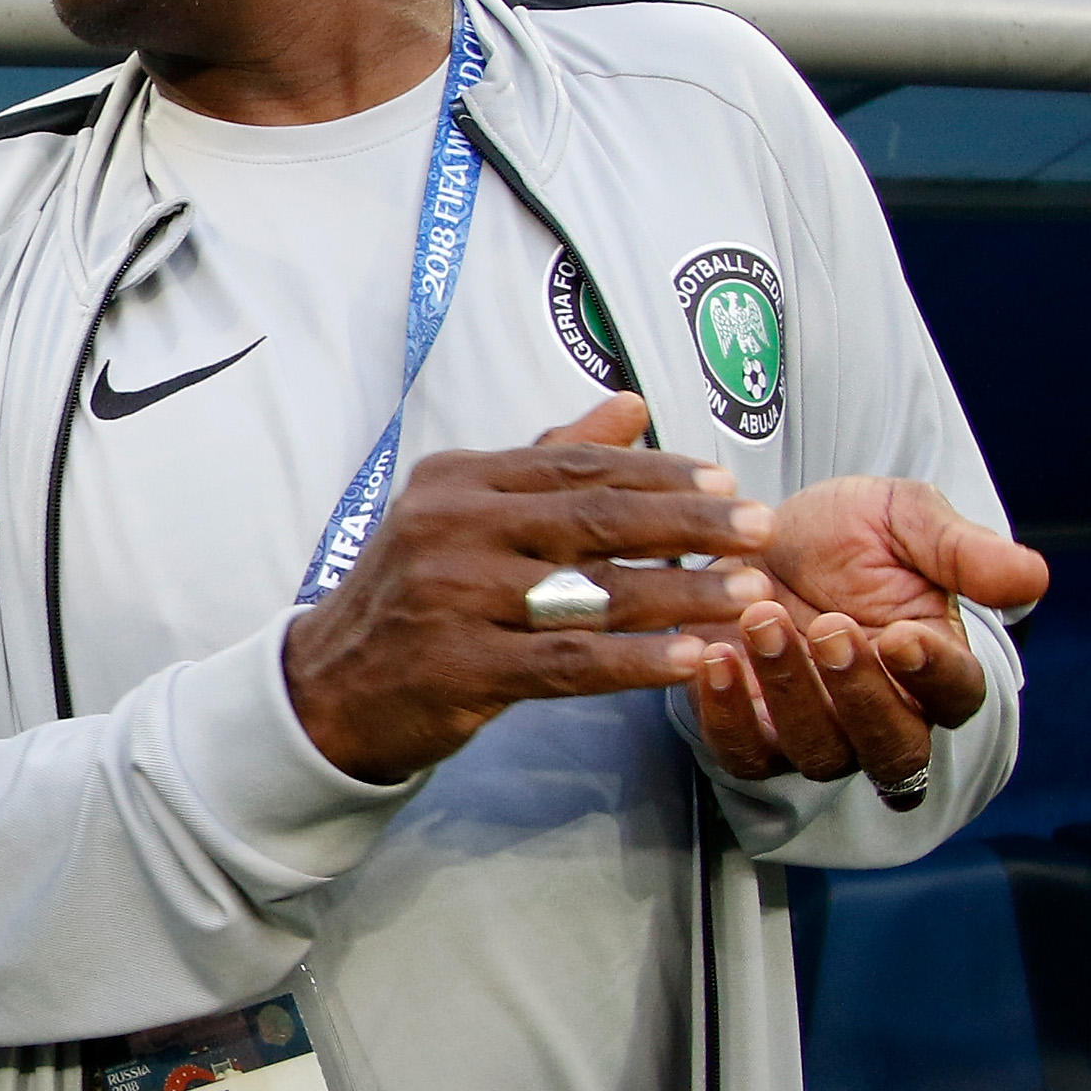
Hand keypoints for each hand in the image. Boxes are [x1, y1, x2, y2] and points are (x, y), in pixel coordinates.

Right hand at [281, 394, 774, 784]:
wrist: (327, 685)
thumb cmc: (415, 594)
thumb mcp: (464, 513)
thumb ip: (549, 460)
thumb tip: (632, 405)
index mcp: (457, 480)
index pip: (575, 466)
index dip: (661, 475)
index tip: (731, 486)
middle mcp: (450, 527)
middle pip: (593, 518)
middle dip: (690, 525)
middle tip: (764, 529)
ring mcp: (452, 596)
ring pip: (592, 592)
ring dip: (684, 593)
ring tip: (752, 593)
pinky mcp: (460, 665)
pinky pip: (569, 661)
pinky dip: (638, 660)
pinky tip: (695, 657)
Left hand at [686, 477, 1045, 792]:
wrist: (751, 535)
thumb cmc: (843, 532)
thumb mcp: (901, 516)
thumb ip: (961, 548)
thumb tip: (1033, 578)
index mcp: (937, 666)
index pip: (956, 695)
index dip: (934, 674)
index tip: (902, 634)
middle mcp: (885, 715)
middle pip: (894, 748)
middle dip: (862, 694)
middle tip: (828, 628)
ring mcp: (818, 731)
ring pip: (820, 754)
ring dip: (793, 694)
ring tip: (763, 619)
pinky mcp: (752, 731)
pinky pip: (745, 754)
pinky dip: (729, 716)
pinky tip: (715, 655)